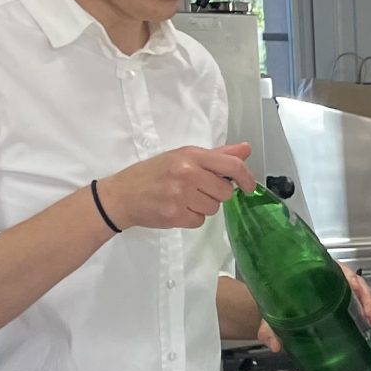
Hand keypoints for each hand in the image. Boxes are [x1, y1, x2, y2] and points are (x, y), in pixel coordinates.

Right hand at [100, 143, 253, 229]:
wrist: (121, 196)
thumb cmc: (152, 174)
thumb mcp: (182, 157)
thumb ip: (217, 155)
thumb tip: (245, 149)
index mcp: (190, 156)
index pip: (231, 165)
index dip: (246, 177)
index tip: (249, 186)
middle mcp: (187, 173)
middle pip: (225, 192)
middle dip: (216, 194)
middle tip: (198, 189)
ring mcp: (180, 195)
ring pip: (214, 208)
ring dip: (203, 206)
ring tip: (183, 198)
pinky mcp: (175, 215)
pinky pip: (199, 221)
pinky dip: (191, 218)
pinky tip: (177, 209)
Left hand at [258, 264, 370, 353]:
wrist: (264, 304)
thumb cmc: (270, 299)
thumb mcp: (269, 311)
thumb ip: (268, 327)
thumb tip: (274, 343)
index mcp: (312, 273)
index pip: (337, 269)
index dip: (350, 279)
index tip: (355, 288)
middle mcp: (326, 279)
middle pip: (354, 282)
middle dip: (367, 298)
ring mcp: (334, 291)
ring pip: (359, 293)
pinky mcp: (337, 304)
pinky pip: (356, 304)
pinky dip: (366, 314)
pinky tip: (370, 326)